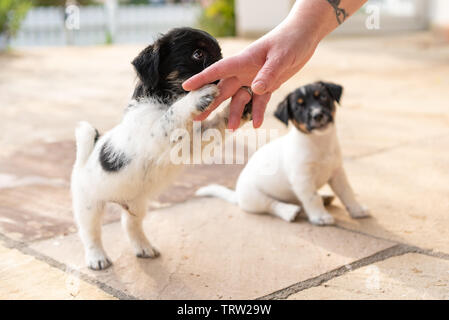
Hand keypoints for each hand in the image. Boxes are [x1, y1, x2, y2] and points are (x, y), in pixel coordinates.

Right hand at [182, 19, 318, 128]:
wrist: (304, 37)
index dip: (201, 79)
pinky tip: (256, 125)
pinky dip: (257, 112)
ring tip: (232, 129)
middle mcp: (245, 71)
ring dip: (235, 113)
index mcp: (243, 60)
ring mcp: (254, 79)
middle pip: (223, 89)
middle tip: (198, 118)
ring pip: (239, 99)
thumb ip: (268, 74)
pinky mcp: (266, 85)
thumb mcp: (281, 57)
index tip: (186, 88)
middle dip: (210, 103)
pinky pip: (259, 102)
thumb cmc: (290, 40)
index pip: (218, 70)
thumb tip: (255, 90)